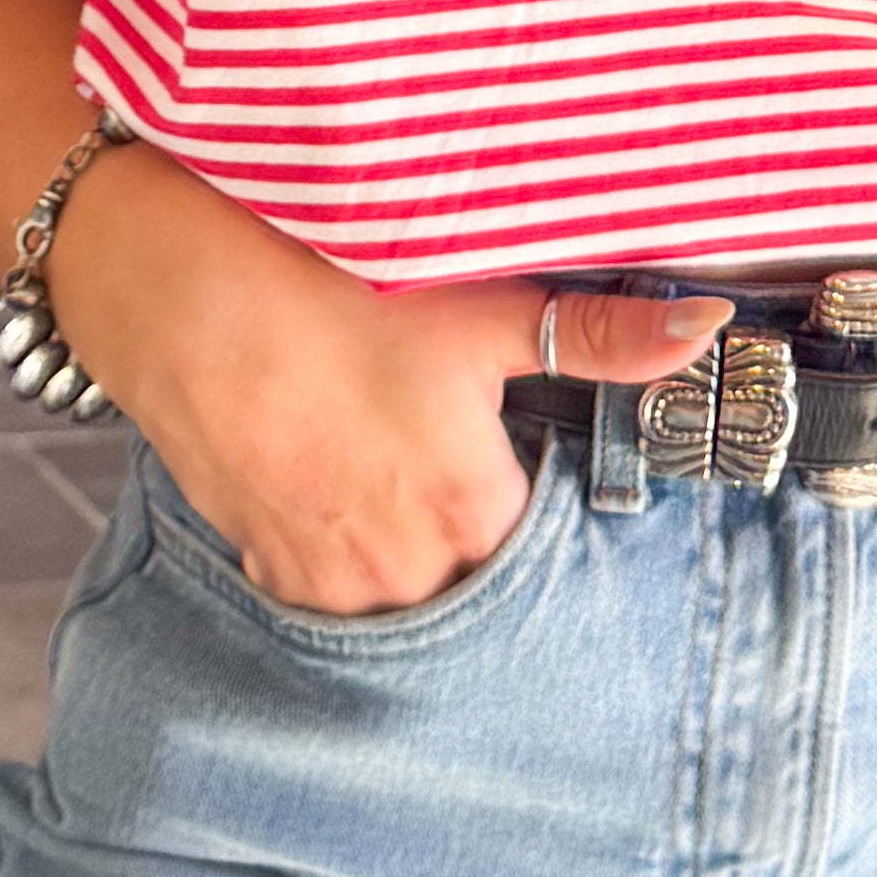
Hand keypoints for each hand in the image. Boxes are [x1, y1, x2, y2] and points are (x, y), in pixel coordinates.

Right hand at [51, 144, 727, 614]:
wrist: (169, 286)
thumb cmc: (322, 284)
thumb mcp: (478, 303)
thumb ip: (600, 337)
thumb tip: (707, 330)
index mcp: (470, 512)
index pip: (547, 547)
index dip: (542, 493)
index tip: (527, 451)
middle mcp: (402, 571)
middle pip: (479, 577)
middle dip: (480, 528)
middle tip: (456, 447)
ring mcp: (326, 579)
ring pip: (406, 592)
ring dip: (414, 548)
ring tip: (397, 459)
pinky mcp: (264, 568)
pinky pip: (334, 589)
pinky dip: (348, 550)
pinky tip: (343, 476)